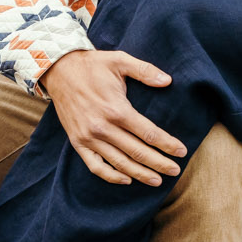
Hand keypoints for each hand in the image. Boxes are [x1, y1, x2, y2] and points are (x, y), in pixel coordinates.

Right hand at [39, 49, 185, 184]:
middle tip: (175, 171)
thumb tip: (168, 81)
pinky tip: (126, 180)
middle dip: (159, 164)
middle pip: (137, 152)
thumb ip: (145, 70)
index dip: (167, 144)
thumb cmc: (92, 65)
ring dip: (140, 174)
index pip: (148, 133)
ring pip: (119, 163)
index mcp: (116, 109)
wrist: (59, 71)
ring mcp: (88, 137)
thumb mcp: (119, 60)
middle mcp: (102, 127)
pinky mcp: (78, 143)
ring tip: (157, 181)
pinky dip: (111, 176)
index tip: (182, 152)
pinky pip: (95, 166)